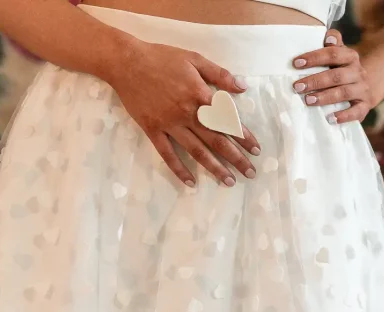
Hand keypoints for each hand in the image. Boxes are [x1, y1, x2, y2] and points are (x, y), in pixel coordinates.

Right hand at [108, 41, 259, 186]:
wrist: (127, 62)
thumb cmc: (162, 57)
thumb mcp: (194, 58)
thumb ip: (219, 74)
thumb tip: (242, 86)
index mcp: (200, 94)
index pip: (227, 120)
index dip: (243, 135)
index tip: (255, 149)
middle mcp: (187, 113)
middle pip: (216, 140)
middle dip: (236, 157)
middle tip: (250, 172)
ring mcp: (170, 124)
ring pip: (197, 151)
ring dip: (215, 168)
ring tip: (229, 181)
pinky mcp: (153, 130)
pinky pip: (168, 155)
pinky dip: (179, 170)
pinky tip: (191, 182)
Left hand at [291, 28, 372, 124]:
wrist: (366, 88)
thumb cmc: (343, 71)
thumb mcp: (340, 56)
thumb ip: (333, 46)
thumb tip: (327, 37)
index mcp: (350, 57)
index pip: (333, 54)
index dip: (314, 58)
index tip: (296, 63)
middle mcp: (358, 72)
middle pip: (336, 75)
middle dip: (315, 80)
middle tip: (297, 86)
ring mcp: (362, 90)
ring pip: (343, 93)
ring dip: (325, 97)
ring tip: (308, 100)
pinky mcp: (364, 107)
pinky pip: (355, 112)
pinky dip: (343, 116)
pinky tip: (330, 119)